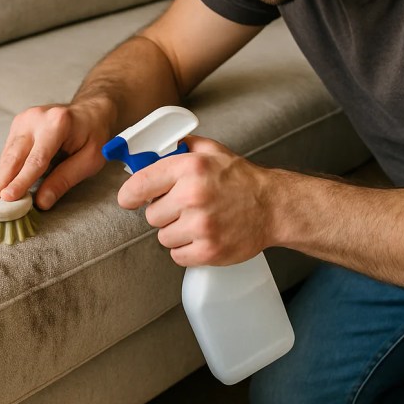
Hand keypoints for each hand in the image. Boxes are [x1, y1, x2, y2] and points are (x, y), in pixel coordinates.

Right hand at [0, 101, 111, 209]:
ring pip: (8, 153)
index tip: (7, 198)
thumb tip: (42, 202)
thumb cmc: (95, 135)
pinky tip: (2, 183)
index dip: (21, 181)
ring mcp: (25, 118)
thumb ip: (65, 179)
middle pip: (15, 155)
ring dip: (1, 176)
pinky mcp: (19, 123)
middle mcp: (36, 117)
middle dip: (3, 180)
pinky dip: (6, 167)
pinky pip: (9, 149)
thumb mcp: (90, 159)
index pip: (36, 160)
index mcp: (57, 123)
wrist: (91, 110)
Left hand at [116, 136, 273, 265]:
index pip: (140, 184)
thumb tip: (148, 149)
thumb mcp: (212, 151)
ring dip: (177, 233)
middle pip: (151, 215)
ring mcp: (201, 225)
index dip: (130, 194)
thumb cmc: (240, 179)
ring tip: (199, 222)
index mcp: (190, 167)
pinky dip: (188, 250)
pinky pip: (178, 256)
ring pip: (164, 237)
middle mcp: (193, 195)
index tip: (129, 199)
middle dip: (165, 213)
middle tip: (186, 208)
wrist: (274, 207)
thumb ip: (180, 147)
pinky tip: (204, 236)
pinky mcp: (209, 250)